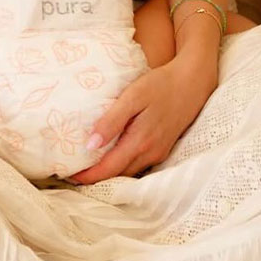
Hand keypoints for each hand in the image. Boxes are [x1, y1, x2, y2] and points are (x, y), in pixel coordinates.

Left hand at [69, 52, 217, 183]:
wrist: (192, 82)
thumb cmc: (160, 85)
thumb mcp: (133, 97)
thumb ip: (112, 120)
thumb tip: (90, 145)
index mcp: (140, 142)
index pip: (109, 169)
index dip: (88, 176)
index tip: (68, 176)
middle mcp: (150, 153)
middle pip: (119, 174)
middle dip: (96, 177)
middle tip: (72, 172)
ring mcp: (158, 152)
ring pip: (129, 171)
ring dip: (109, 173)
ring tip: (88, 166)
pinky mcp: (163, 147)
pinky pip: (139, 163)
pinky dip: (122, 164)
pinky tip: (111, 155)